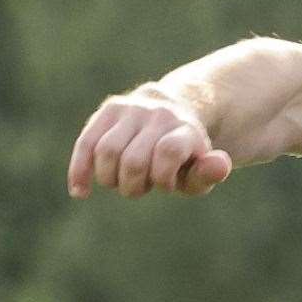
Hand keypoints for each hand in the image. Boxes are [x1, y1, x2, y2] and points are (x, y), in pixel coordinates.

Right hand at [68, 85, 232, 198]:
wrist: (173, 111)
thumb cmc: (186, 153)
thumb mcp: (201, 169)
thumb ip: (209, 172)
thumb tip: (221, 164)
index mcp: (185, 129)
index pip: (167, 152)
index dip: (162, 179)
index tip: (166, 186)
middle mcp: (158, 115)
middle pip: (132, 159)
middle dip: (133, 186)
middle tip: (142, 188)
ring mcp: (132, 109)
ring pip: (106, 151)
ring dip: (111, 179)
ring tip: (124, 181)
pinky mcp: (109, 110)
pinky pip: (86, 142)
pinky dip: (80, 170)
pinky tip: (81, 192)